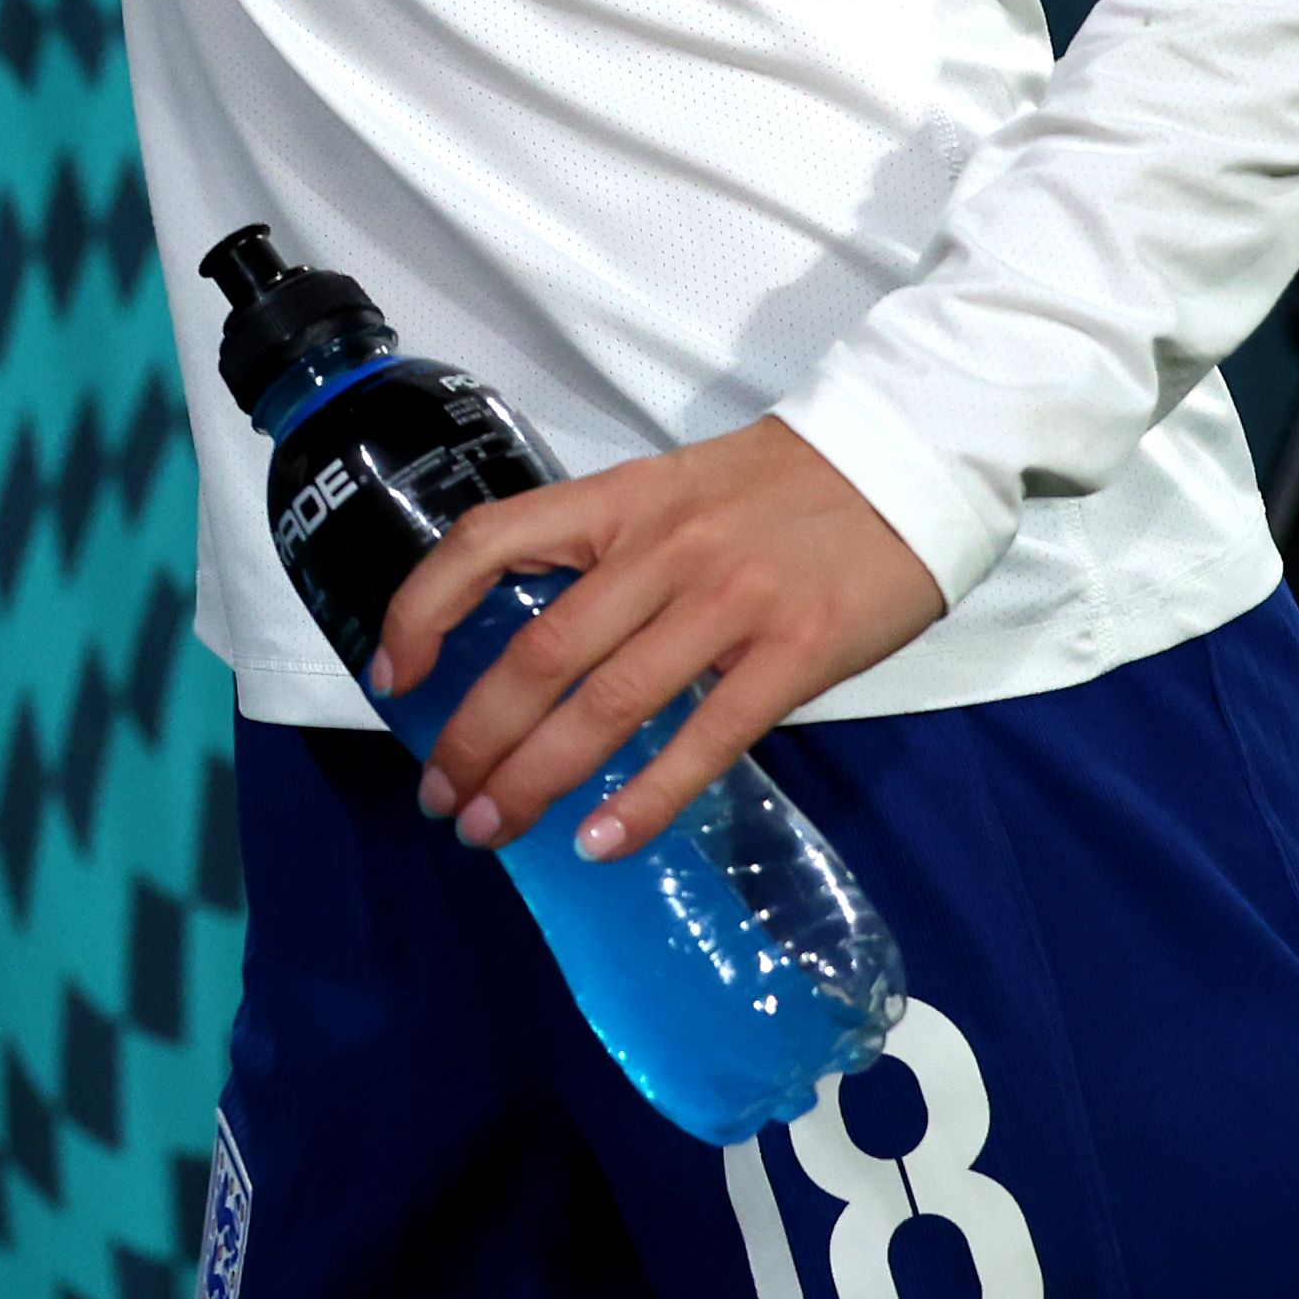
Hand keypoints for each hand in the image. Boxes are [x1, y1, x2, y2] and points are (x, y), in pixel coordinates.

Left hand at [381, 416, 943, 862]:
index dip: (422, 608)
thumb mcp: (675, 489)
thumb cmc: (785, 484)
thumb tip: (546, 646)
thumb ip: (612, 552)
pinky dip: (646, 798)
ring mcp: (726, 603)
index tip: (390, 675)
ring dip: (537, 779)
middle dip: (474, 737)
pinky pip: (705, 739)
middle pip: (538, 654)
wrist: (907, 457)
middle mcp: (659, 550)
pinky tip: (603, 841)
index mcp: (618, 500)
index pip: (486, 542)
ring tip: (492, 830)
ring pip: (607, 705)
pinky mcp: (794, 653)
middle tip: (439, 800)